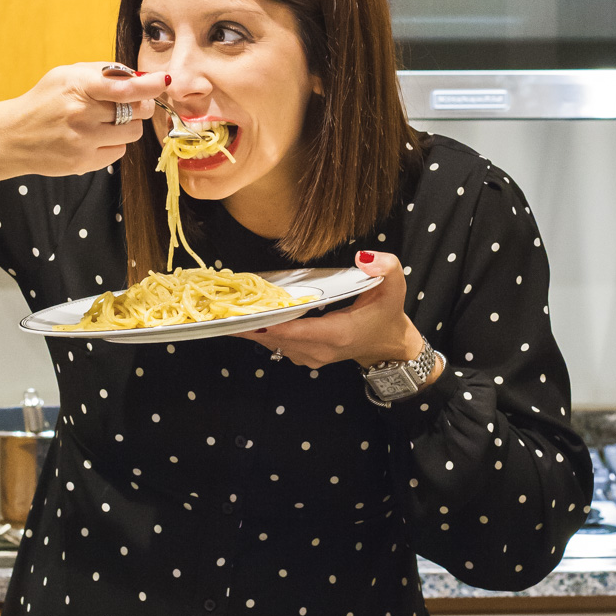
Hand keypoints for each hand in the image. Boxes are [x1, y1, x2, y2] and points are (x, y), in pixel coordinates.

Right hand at [5, 62, 163, 176]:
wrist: (14, 136)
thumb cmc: (46, 101)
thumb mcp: (67, 75)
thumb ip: (104, 72)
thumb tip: (141, 76)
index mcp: (78, 87)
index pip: (124, 88)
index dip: (149, 85)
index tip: (163, 80)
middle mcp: (81, 115)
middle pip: (137, 111)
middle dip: (141, 105)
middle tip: (133, 102)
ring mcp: (83, 141)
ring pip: (133, 133)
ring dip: (128, 126)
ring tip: (107, 122)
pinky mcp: (84, 163)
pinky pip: (120, 152)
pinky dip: (115, 144)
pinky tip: (96, 138)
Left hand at [235, 250, 425, 369]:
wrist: (388, 345)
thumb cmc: (387, 313)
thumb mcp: (394, 286)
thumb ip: (385, 267)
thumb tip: (363, 257)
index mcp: (339, 334)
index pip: (298, 330)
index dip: (271, 323)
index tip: (244, 314)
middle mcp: (321, 350)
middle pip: (277, 338)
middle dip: (250, 323)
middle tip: (222, 308)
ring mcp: (311, 357)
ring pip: (273, 345)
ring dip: (250, 329)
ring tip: (225, 312)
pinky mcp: (304, 357)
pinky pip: (277, 346)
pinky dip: (261, 333)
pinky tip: (244, 319)